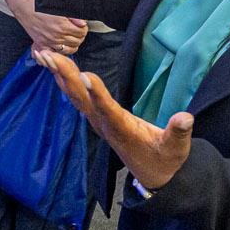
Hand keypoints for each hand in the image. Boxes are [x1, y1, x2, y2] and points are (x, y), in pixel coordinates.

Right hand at [15, 5, 86, 54]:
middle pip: (77, 41)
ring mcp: (51, 42)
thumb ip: (74, 17)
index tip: (82, 27)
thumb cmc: (42, 8)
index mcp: (63, 26)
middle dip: (80, 36)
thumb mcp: (60, 9)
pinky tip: (64, 45)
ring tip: (73, 39)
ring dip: (74, 44)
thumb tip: (83, 23)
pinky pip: (57, 53)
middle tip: (78, 32)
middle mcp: (58, 36)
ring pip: (70, 49)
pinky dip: (62, 50)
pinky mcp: (44, 45)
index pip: (81, 32)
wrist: (27, 10)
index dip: (84, 29)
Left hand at [35, 48, 192, 190]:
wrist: (152, 175)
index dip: (97, 95)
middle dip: (65, 76)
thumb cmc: (165, 158)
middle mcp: (105, 124)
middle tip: (49, 56)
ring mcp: (98, 121)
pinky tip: (54, 66)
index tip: (85, 76)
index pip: (108, 111)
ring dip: (59, 75)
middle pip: (81, 98)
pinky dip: (64, 80)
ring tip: (43, 55)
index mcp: (123, 130)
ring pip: (74, 96)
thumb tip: (186, 117)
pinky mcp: (98, 117)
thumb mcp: (176, 148)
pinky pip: (76, 96)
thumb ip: (178, 133)